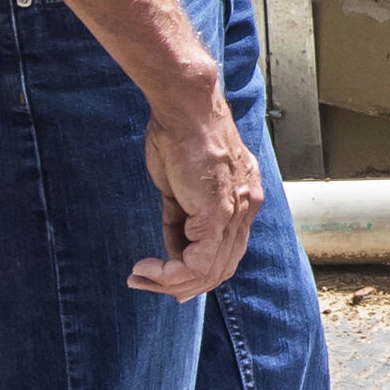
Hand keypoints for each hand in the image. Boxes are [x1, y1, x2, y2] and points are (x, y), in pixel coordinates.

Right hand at [130, 71, 263, 298]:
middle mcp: (247, 207)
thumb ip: (181, 217)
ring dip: (171, 283)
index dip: (198, 270)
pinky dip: (171, 274)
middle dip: (183, 284)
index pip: (227, 250)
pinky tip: (147, 269)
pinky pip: (199, 263)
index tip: (164, 273)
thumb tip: (173, 250)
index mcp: (244, 198)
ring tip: (141, 277)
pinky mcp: (219, 214)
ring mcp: (237, 212)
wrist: (184, 105)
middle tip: (147, 282)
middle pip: (222, 268)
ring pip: (210, 272)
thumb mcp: (178, 184)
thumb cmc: (179, 133)